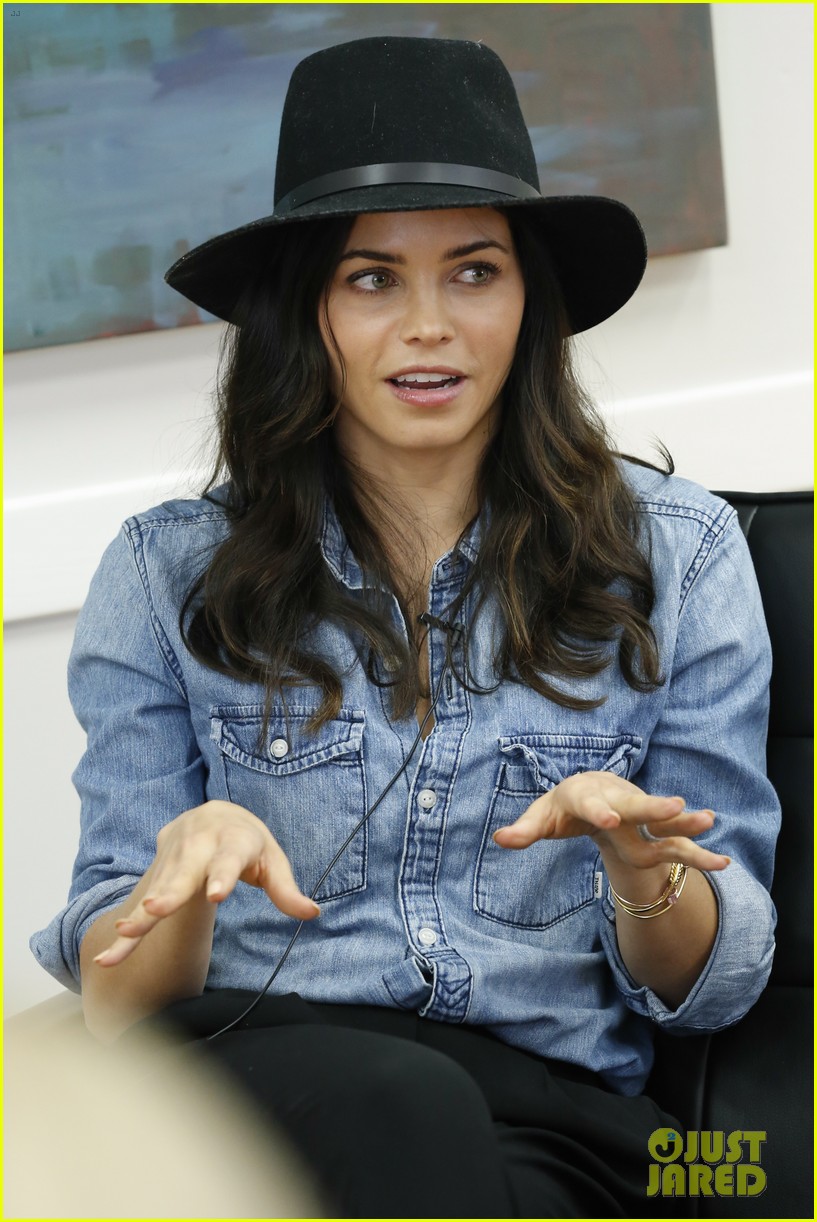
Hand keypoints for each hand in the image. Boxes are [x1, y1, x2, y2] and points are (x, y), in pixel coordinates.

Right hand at [93, 800, 318, 967]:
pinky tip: (112, 952)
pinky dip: (128, 928)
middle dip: (169, 891)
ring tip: (124, 936)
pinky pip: (141, 902)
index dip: (222, 875)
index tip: (215, 894)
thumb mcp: (272, 860)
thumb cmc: (247, 843)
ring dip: (139, 915)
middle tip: (154, 909)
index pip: (229, 858)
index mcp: (234, 840)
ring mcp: (175, 856)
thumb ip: (286, 889)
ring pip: (157, 889)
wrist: (213, 814)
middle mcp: (199, 845)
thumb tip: (312, 913)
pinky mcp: (158, 869)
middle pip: (184, 871)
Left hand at [492, 771, 730, 873]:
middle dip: (654, 807)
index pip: (592, 804)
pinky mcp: (655, 832)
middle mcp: (619, 802)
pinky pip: (679, 843)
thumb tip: (500, 838)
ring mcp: (640, 816)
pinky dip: (699, 852)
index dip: (600, 811)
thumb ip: (525, 829)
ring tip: (710, 821)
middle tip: (676, 805)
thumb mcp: (541, 817)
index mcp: (587, 796)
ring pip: (665, 821)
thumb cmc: (564, 805)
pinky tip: (723, 862)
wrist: (595, 788)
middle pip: (637, 805)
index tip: (611, 820)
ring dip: (686, 822)